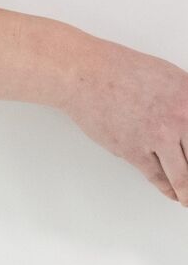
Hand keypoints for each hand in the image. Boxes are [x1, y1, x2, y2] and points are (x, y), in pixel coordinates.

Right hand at [63, 36, 187, 204]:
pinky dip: (167, 189)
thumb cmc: (119, 71)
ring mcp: (158, 136)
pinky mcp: (135, 151)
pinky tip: (173, 194)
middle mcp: (180, 118)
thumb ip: (185, 100)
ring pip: (183, 175)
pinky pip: (157, 176)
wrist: (86, 75)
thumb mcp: (167, 76)